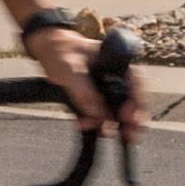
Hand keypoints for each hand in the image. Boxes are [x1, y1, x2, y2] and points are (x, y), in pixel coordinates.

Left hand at [23, 15, 139, 132]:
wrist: (48, 50)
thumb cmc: (61, 51)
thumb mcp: (70, 70)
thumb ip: (84, 92)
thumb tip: (97, 114)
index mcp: (116, 63)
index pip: (136, 84)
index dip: (136, 102)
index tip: (129, 117)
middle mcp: (115, 75)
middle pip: (132, 99)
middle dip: (132, 119)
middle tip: (131, 135)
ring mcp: (106, 85)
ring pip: (119, 107)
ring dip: (119, 124)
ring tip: (117, 136)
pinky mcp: (96, 95)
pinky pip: (103, 111)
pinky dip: (101, 122)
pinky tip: (95, 128)